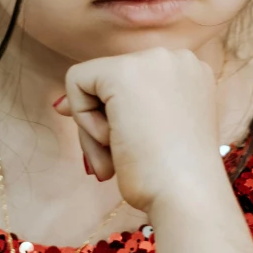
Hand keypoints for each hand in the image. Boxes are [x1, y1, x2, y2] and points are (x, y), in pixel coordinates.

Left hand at [57, 47, 230, 218]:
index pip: (133, 85)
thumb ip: (115, 111)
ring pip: (94, 84)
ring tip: (117, 159)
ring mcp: (152, 59)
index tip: (126, 147)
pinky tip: (111, 140)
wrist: (186, 195)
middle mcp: (176, 57)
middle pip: (112, 82)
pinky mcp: (122, 71)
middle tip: (119, 161)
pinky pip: (77, 83)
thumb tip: (62, 104)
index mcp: (190, 72)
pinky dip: (83, 119)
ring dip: (95, 129)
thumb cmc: (171, 177)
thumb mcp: (149, 134)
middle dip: (105, 124)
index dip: (117, 116)